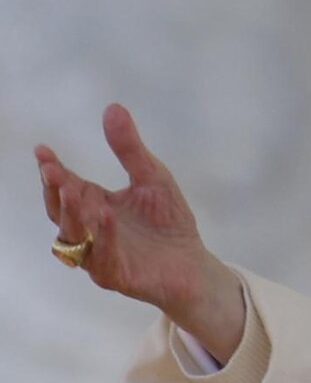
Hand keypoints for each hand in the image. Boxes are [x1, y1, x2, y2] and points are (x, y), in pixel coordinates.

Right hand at [37, 104, 245, 358]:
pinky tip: (105, 218)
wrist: (194, 264)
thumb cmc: (169, 222)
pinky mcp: (115, 275)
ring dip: (71, 215)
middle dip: (54, 190)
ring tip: (75, 192)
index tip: (43, 150)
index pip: (65, 185)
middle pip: (60, 211)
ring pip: (72, 237)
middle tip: (52, 171)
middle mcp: (88, 229)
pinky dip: (102, 239)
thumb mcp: (152, 178)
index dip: (51, 169)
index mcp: (92, 204)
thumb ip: (130, 149)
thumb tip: (113, 107)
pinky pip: (101, 259)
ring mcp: (98, 254)